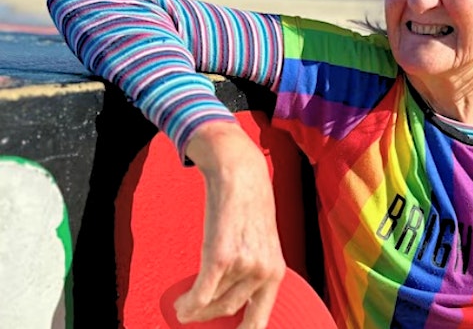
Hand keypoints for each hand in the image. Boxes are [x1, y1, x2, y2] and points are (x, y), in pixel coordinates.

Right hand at [174, 121, 285, 328]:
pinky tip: (180, 306)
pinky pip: (200, 293)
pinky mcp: (221, 256)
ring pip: (211, 300)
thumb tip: (232, 302)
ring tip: (184, 305)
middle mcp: (263, 272)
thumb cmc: (249, 208)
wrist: (241, 175)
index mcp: (276, 273)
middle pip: (227, 311)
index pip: (259, 320)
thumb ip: (253, 271)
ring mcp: (243, 265)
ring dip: (194, 307)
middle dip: (208, 316)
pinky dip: (188, 304)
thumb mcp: (263, 243)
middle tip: (192, 314)